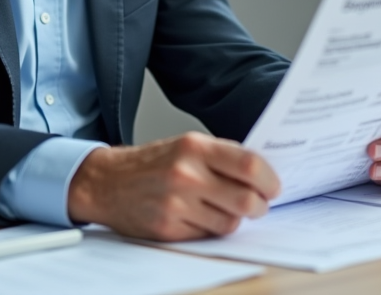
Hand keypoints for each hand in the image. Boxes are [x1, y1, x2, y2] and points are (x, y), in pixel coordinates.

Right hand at [67, 132, 279, 240]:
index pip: (250, 166)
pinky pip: (208, 235)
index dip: (270, 180)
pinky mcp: (168, 228)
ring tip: (222, 208)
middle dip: (259, 205)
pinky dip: (210, 228)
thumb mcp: (186, 145)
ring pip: (230, 222)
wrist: (106, 182)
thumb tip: (263, 173)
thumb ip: (222, 156)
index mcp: (194, 147)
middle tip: (258, 203)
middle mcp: (186, 174)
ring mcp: (176, 204)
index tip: (274, 186)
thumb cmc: (152, 163)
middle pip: (247, 200)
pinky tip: (199, 216)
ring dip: (234, 219)